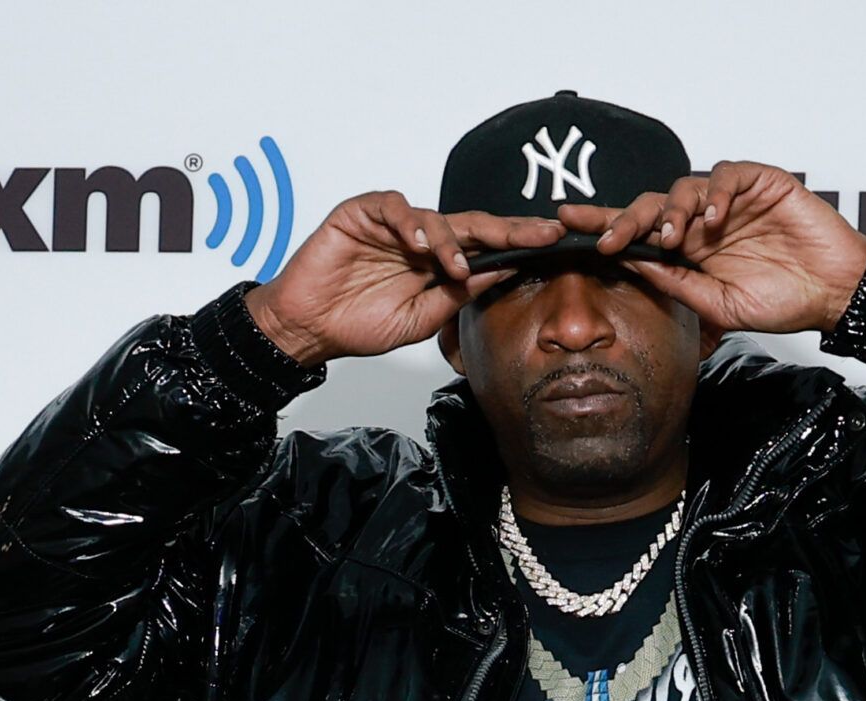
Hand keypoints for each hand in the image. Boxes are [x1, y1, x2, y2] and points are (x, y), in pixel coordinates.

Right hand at [242, 191, 566, 364]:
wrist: (311, 327)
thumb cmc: (360, 324)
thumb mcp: (423, 317)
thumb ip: (459, 294)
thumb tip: (504, 272)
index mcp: (438, 261)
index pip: (486, 246)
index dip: (519, 243)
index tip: (554, 244)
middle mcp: (421, 237)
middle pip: (472, 224)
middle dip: (508, 229)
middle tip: (540, 232)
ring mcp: (393, 224)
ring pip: (435, 216)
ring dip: (450, 240)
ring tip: (455, 265)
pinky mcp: (362, 213)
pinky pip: (391, 207)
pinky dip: (408, 221)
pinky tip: (418, 242)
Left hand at [563, 161, 865, 336]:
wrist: (833, 293)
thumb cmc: (782, 303)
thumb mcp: (718, 305)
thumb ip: (677, 284)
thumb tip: (632, 268)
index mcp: (690, 250)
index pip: (639, 234)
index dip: (605, 226)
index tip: (567, 227)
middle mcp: (704, 221)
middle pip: (651, 205)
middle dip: (623, 219)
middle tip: (608, 239)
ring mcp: (731, 199)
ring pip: (685, 187)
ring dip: (672, 210)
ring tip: (673, 237)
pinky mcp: (761, 182)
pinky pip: (727, 174)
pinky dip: (715, 192)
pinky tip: (713, 219)